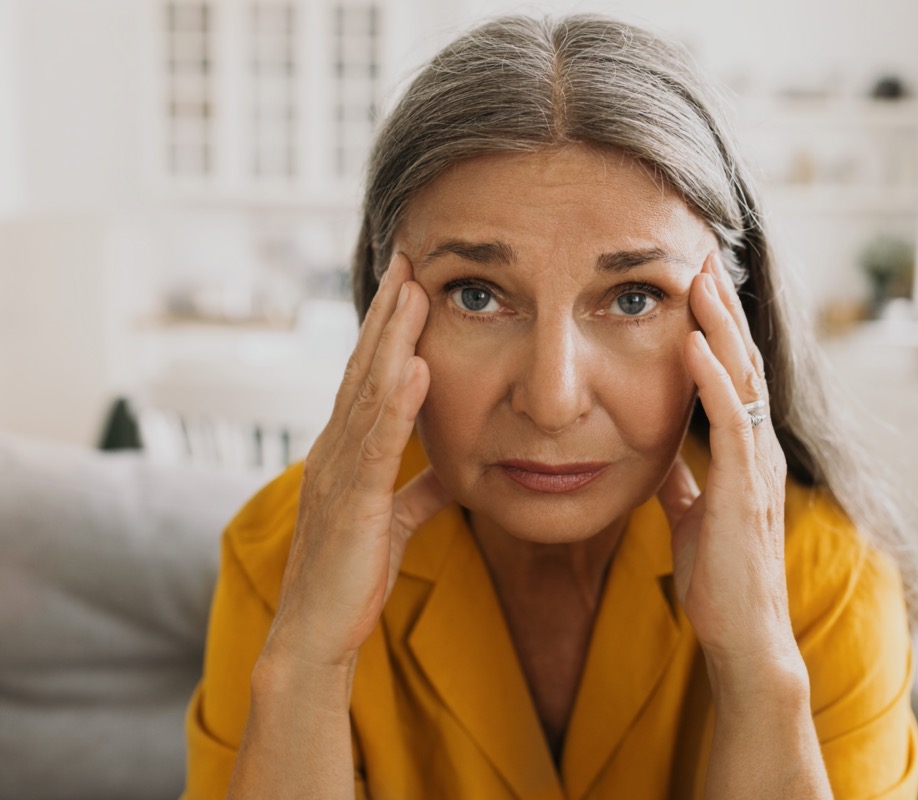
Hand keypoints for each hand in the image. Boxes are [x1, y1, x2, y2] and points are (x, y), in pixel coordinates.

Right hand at [264, 251, 449, 672]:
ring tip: (413, 290)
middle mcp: (335, 451)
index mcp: (345, 453)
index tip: (408, 283)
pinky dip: (397, 404)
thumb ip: (417, 491)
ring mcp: (338, 473)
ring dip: (392, 340)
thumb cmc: (350, 579)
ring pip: (368, 393)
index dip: (387, 330)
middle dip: (387, 313)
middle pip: (364, 369)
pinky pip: (378, 446)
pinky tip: (418, 368)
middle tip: (407, 258)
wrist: (316, 635)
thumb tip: (451, 471)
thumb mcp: (392, 523)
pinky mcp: (354, 504)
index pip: (368, 378)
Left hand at [657, 254, 796, 669]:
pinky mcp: (743, 487)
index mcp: (746, 452)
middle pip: (743, 362)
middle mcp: (758, 449)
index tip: (697, 287)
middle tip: (702, 257)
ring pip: (741, 378)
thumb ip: (683, 482)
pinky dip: (709, 377)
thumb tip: (659, 460)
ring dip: (719, 325)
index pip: (734, 376)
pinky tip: (692, 341)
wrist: (741, 634)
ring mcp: (755, 465)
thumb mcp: (693, 516)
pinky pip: (728, 419)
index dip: (718, 329)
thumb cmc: (720, 578)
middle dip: (722, 309)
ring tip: (699, 278)